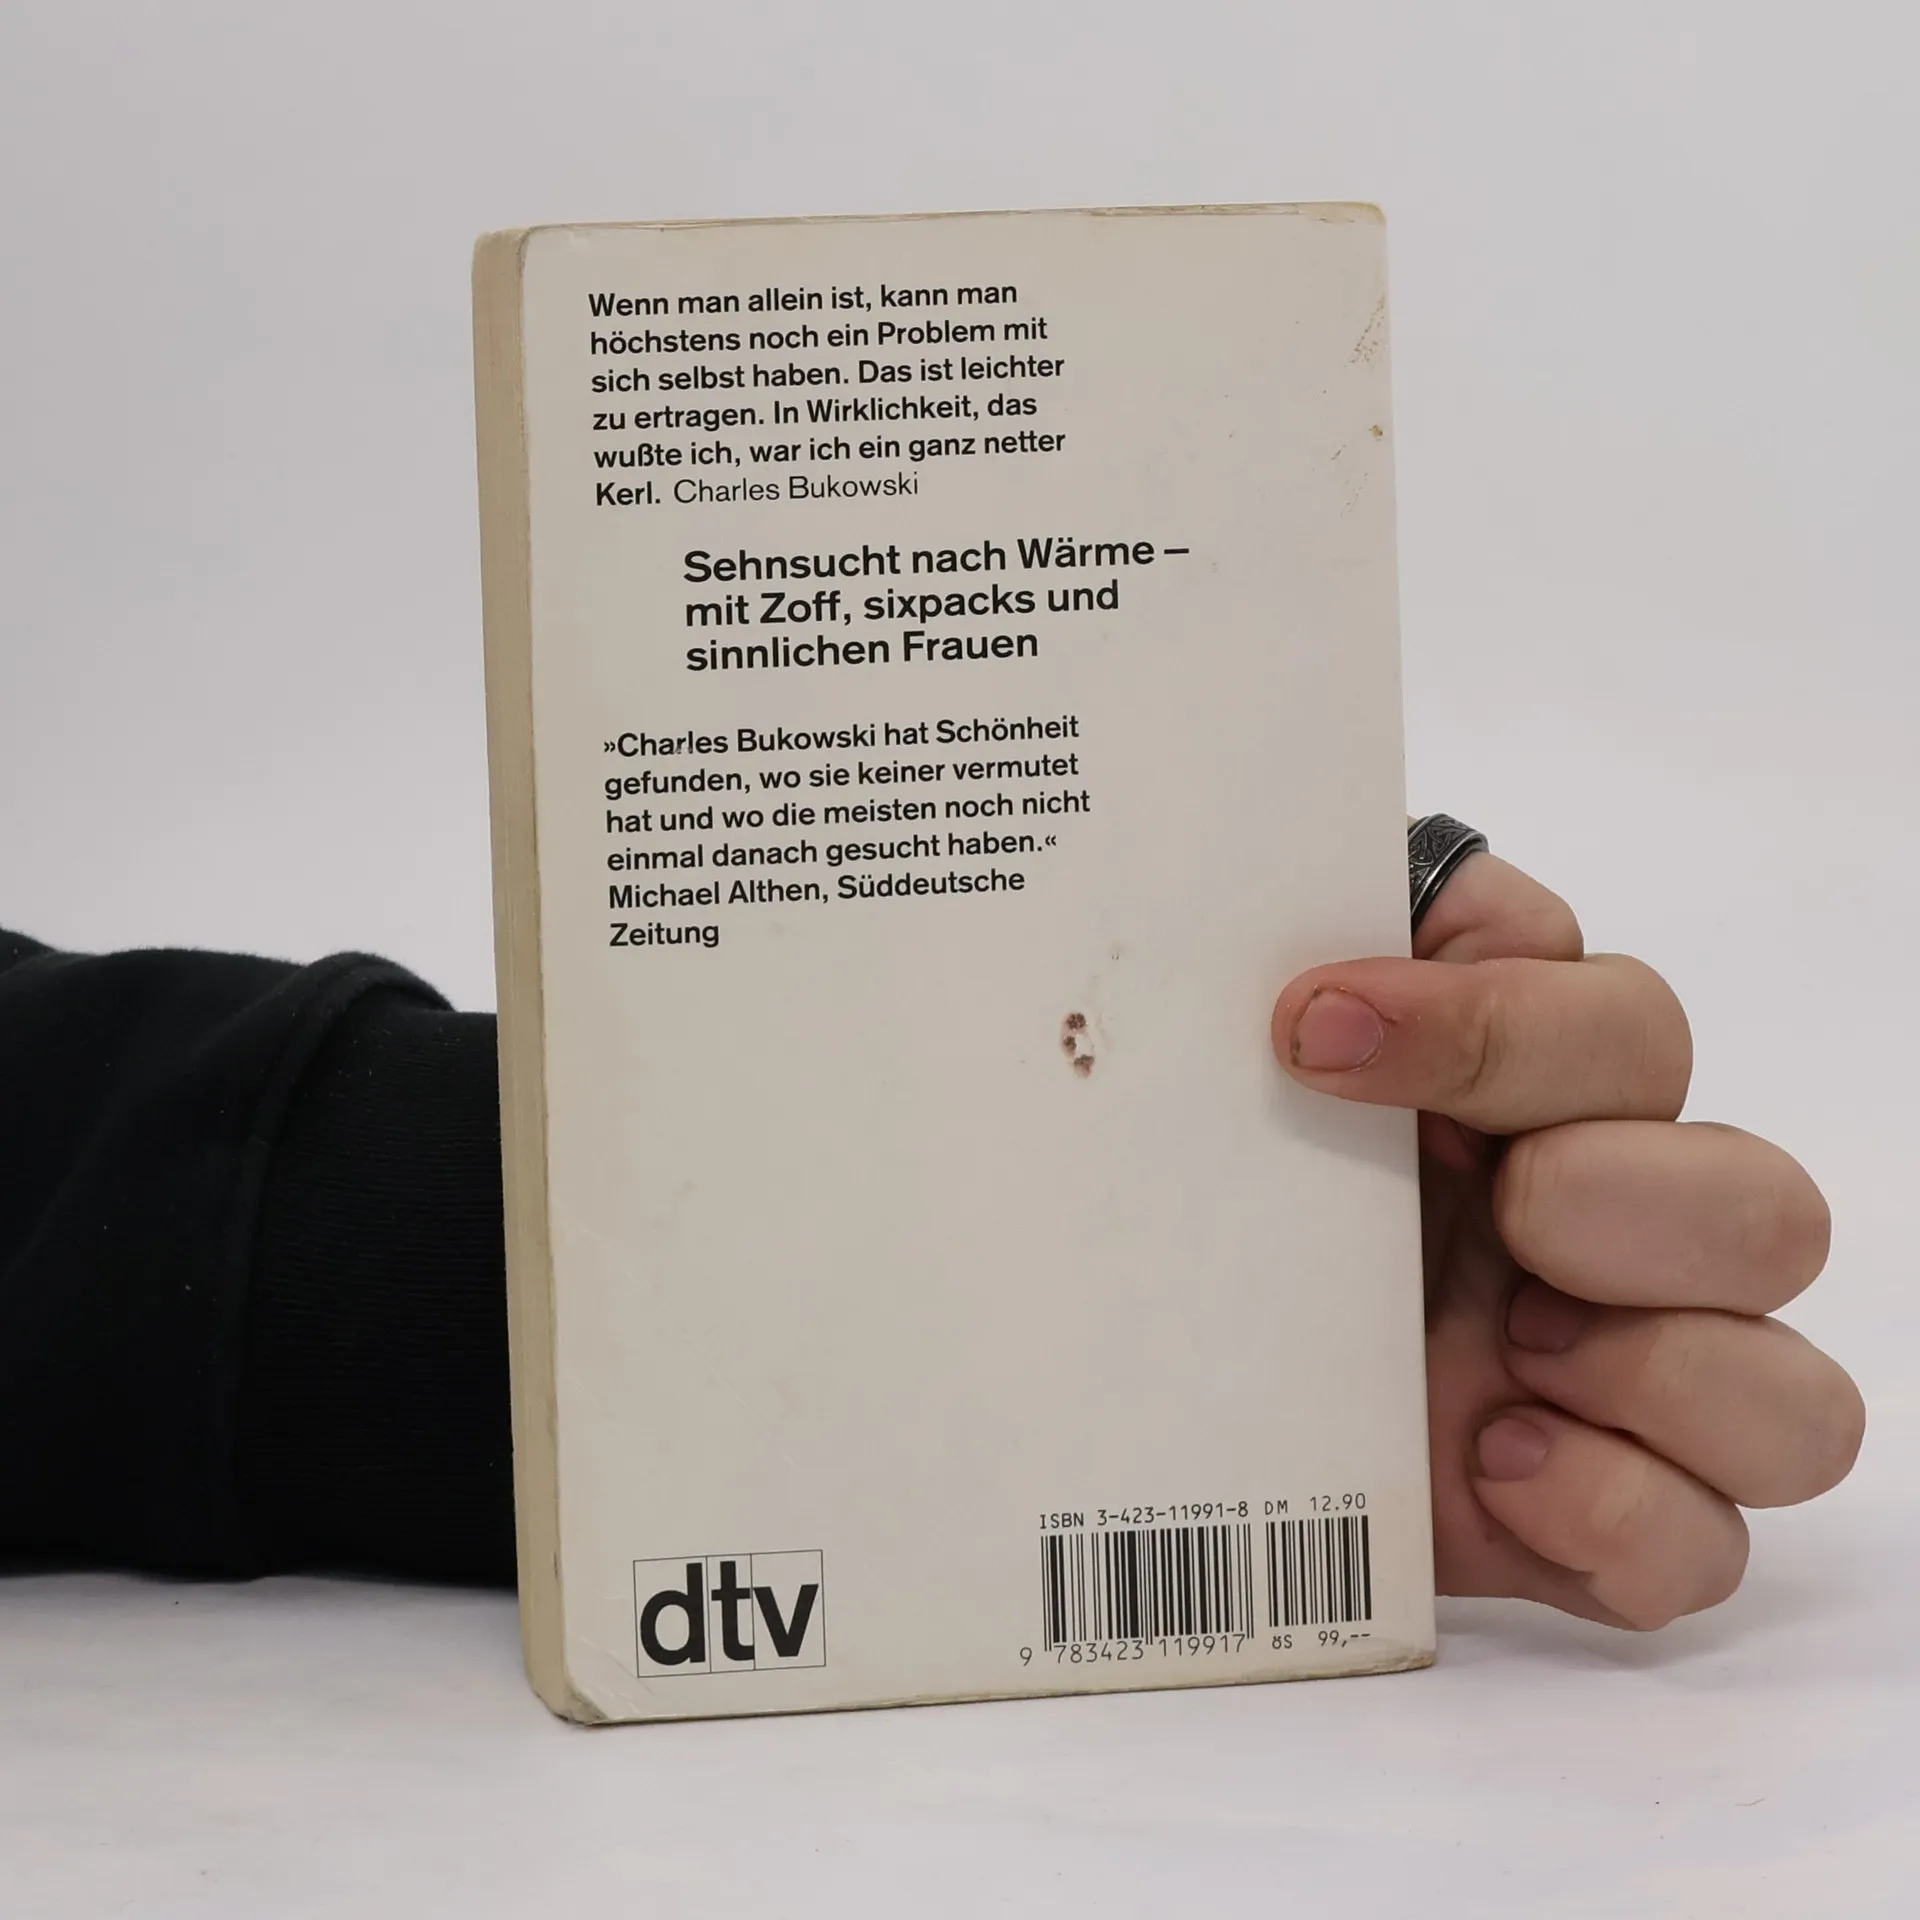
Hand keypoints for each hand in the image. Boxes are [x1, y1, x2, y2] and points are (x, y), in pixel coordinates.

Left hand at [1272, 852, 1864, 1627]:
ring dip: (1665, 1372)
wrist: (1158, 1349)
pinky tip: (1490, 1463)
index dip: (1500, 1023)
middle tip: (1496, 1207)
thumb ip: (1331, 941)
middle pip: (1772, 1213)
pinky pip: (1704, 1551)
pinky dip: (1617, 1515)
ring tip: (1505, 1355)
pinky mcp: (1592, 1526)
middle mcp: (1618, 1238)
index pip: (1621, 1026)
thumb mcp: (1241, 1054)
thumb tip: (1385, 896)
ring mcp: (1623, 1396)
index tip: (1318, 1027)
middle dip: (1629, 1199)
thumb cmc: (1221, 1176)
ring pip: (1798, 1405)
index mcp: (1546, 1106)